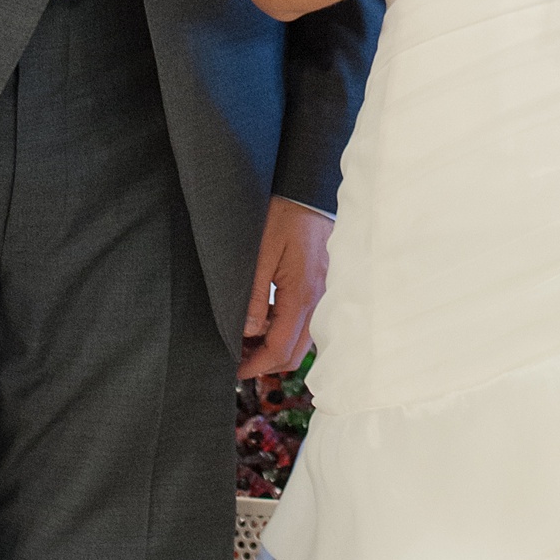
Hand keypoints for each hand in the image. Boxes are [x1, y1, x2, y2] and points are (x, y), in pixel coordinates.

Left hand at [239, 195, 332, 380]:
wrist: (307, 189)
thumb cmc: (283, 215)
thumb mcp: (261, 253)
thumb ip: (255, 295)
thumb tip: (249, 330)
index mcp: (302, 294)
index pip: (281, 347)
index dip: (256, 365)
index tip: (235, 370)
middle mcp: (318, 299)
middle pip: (295, 352)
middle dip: (266, 361)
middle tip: (238, 359)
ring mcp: (323, 293)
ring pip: (302, 339)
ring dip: (276, 346)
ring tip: (246, 340)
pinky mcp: (321, 285)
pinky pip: (305, 320)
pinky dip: (285, 329)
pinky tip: (265, 318)